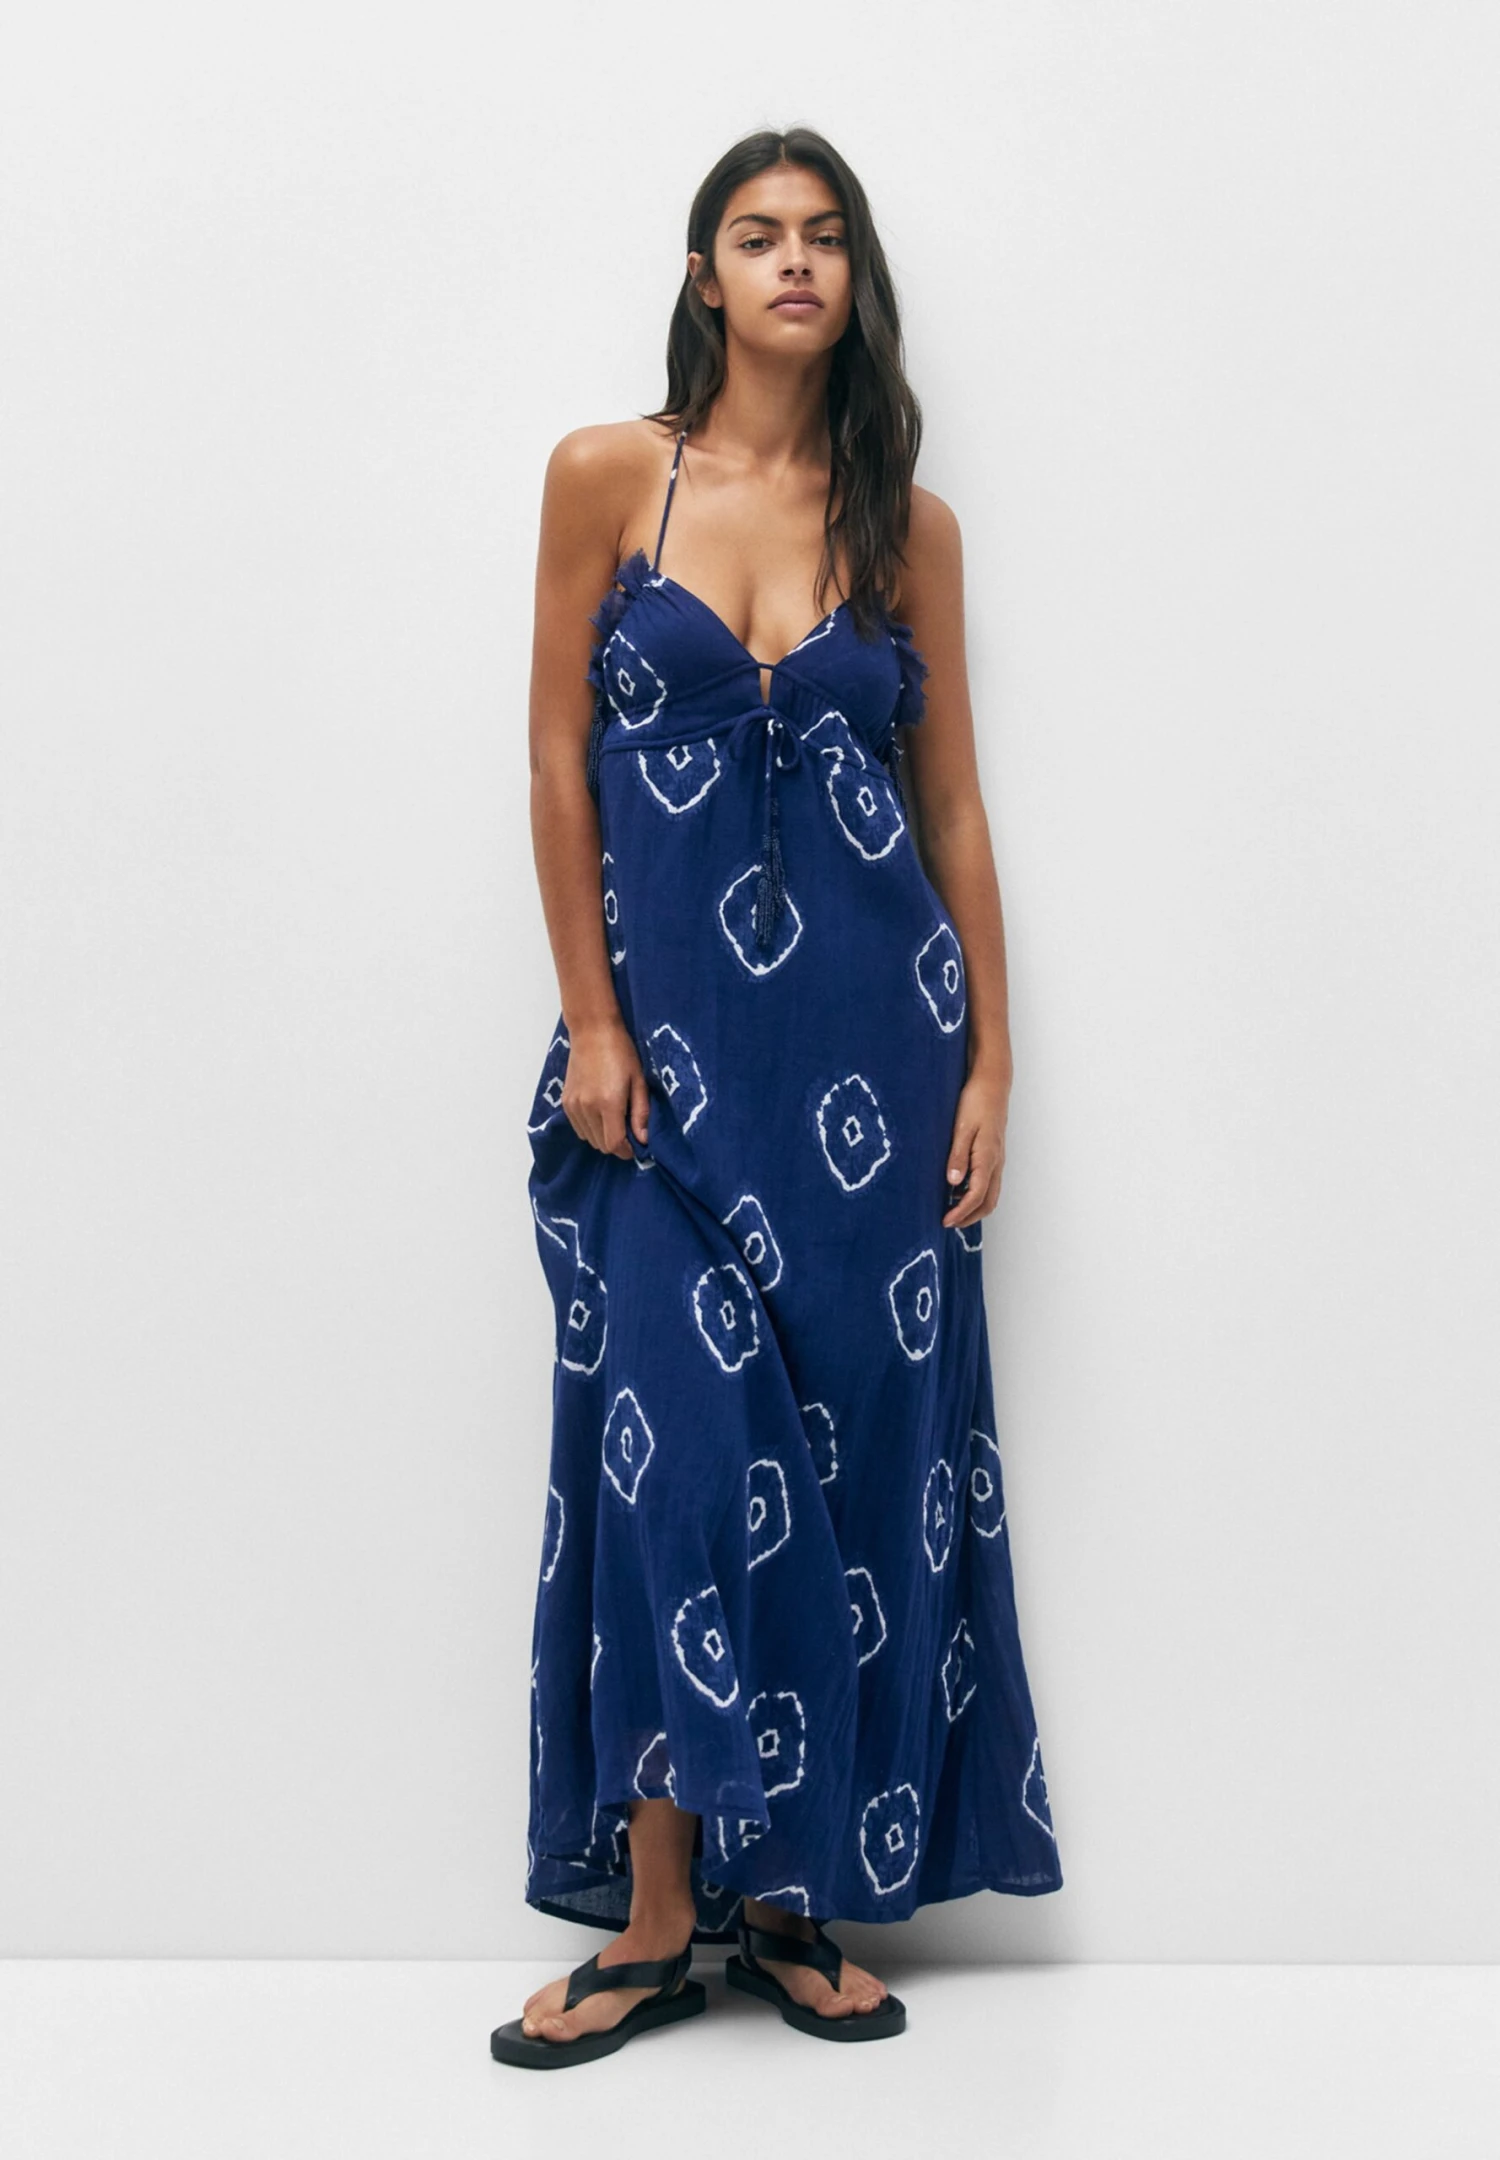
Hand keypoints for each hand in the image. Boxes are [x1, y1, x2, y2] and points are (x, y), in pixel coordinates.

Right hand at [561, 1016, 650, 1158]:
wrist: (592, 1031)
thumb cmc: (621, 1052)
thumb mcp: (638, 1080)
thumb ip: (641, 1112)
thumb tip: (644, 1139)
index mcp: (608, 1103)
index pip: (613, 1144)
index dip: (626, 1151)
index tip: (635, 1146)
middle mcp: (587, 1108)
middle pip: (600, 1145)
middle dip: (616, 1144)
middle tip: (627, 1129)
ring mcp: (573, 1105)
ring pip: (588, 1138)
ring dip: (602, 1136)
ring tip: (613, 1119)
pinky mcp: (565, 1102)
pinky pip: (578, 1128)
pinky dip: (590, 1128)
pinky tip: (600, 1113)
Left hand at [941, 1062, 1010, 1228]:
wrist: (993, 1083)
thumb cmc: (976, 1101)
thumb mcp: (962, 1127)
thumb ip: (957, 1156)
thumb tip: (952, 1183)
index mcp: (988, 1158)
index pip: (976, 1196)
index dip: (961, 1212)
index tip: (945, 1221)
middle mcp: (996, 1162)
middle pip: (988, 1202)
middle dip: (970, 1217)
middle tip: (948, 1222)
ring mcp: (998, 1159)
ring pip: (991, 1193)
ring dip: (974, 1207)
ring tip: (952, 1210)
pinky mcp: (994, 1153)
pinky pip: (989, 1182)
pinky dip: (977, 1194)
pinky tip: (958, 1189)